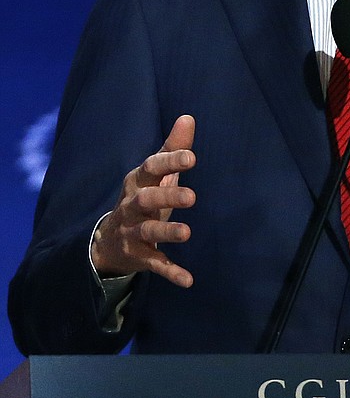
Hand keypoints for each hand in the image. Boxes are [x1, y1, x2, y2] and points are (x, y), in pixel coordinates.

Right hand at [91, 115, 196, 287]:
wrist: (109, 242)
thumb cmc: (143, 199)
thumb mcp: (155, 174)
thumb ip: (173, 148)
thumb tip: (188, 117)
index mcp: (137, 182)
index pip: (151, 168)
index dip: (170, 161)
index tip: (192, 156)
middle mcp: (131, 207)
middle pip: (145, 200)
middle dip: (166, 197)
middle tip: (192, 196)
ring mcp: (132, 233)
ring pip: (147, 232)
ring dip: (166, 232)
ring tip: (187, 233)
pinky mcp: (138, 257)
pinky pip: (154, 264)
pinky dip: (170, 272)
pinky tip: (188, 279)